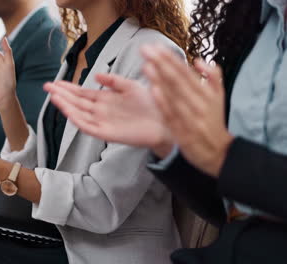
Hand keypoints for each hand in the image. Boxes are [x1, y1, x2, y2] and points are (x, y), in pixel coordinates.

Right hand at [44, 75, 173, 155]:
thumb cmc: (149, 104)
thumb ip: (113, 81)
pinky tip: (67, 111)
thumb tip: (95, 75)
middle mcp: (100, 111)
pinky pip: (88, 126)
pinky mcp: (106, 133)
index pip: (82, 93)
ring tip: (53, 96)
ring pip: (79, 113)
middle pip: (76, 101)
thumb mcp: (130, 87)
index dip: (68, 87)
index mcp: (105, 100)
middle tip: (46, 86)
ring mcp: (102, 122)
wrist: (164, 122)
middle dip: (61, 94)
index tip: (55, 82)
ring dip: (66, 105)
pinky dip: (77, 118)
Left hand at [141, 44, 233, 176]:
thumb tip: (199, 60)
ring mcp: (189, 117)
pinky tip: (153, 90)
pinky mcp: (181, 130)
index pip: (186, 72)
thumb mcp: (219, 97)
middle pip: (177, 79)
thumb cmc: (213, 121)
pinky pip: (171, 114)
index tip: (157, 47)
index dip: (171, 58)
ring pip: (173, 95)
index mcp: (206, 93)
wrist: (217, 151)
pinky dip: (163, 102)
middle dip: (161, 63)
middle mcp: (198, 103)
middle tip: (146, 49)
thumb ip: (213, 76)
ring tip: (146, 64)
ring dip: (159, 79)